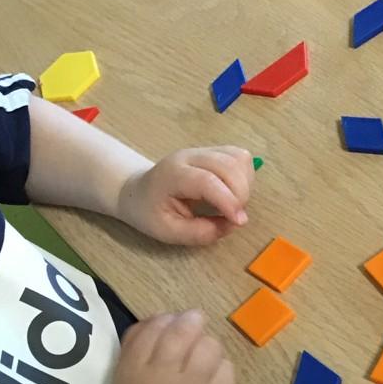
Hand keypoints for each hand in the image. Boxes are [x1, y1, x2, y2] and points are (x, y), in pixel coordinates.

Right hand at [113, 311, 233, 383]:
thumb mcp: (124, 376)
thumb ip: (136, 342)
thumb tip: (163, 315)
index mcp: (134, 371)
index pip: (154, 328)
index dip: (167, 319)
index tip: (173, 322)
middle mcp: (161, 380)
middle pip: (183, 333)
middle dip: (192, 321)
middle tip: (195, 321)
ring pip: (209, 346)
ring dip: (208, 344)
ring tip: (203, 354)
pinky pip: (227, 368)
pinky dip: (221, 366)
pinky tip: (212, 375)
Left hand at [116, 146, 253, 245]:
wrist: (138, 191)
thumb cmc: (150, 212)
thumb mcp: (168, 232)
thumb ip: (199, 232)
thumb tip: (233, 225)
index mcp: (173, 174)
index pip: (207, 181)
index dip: (228, 201)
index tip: (239, 222)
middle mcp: (189, 156)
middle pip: (228, 165)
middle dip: (240, 195)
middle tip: (232, 218)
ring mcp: (203, 150)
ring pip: (239, 158)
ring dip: (245, 184)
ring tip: (232, 204)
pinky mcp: (214, 152)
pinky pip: (239, 157)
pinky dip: (245, 176)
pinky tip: (233, 192)